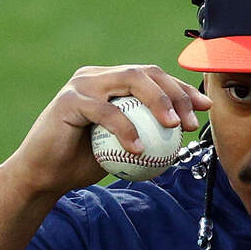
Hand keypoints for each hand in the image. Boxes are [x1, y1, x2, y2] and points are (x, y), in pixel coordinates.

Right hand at [1, 65, 211, 196]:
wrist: (45, 176)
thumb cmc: (85, 163)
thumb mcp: (125, 148)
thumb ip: (149, 132)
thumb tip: (186, 130)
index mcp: (111, 82)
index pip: (153, 76)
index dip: (182, 89)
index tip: (205, 108)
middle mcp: (97, 76)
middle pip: (146, 72)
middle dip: (175, 93)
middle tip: (191, 121)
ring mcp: (82, 84)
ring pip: (129, 80)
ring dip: (158, 101)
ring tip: (172, 126)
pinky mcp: (69, 100)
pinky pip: (106, 111)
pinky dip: (126, 129)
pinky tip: (139, 149)